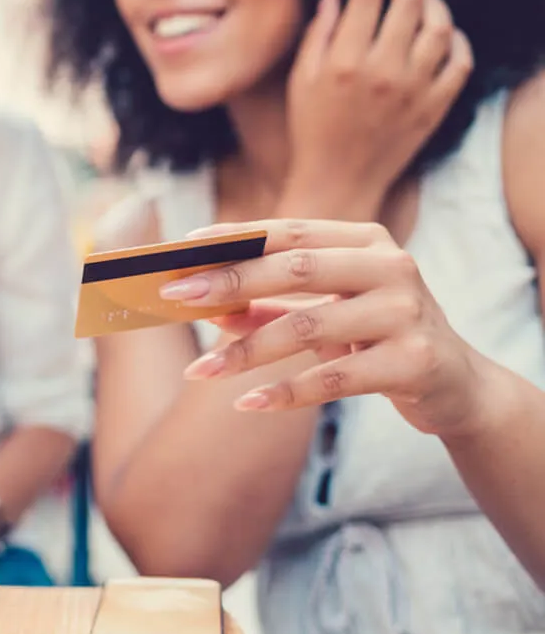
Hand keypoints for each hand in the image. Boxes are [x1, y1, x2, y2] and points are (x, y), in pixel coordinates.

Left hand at [163, 219, 487, 436]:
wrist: (458, 387)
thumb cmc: (376, 339)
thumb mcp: (326, 315)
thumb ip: (271, 307)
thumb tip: (207, 307)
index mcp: (368, 242)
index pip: (290, 230)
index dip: (235, 238)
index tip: (182, 249)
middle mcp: (392, 267)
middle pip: (295, 269)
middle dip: (229, 283)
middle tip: (175, 298)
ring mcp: (407, 313)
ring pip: (308, 327)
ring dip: (245, 351)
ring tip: (200, 371)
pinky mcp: (414, 362)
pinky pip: (334, 378)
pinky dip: (285, 392)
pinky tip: (247, 403)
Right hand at [283, 0, 472, 218]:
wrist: (338, 180)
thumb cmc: (311, 129)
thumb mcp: (300, 80)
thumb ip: (317, 34)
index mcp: (345, 61)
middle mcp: (384, 70)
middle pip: (408, 2)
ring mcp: (415, 88)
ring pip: (440, 26)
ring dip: (433, 2)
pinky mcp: (435, 105)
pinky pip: (460, 61)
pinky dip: (457, 40)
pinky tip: (443, 33)